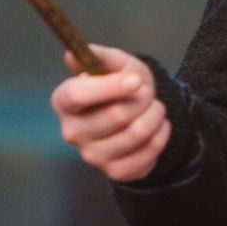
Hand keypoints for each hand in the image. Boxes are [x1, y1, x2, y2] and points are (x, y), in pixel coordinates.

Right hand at [50, 44, 171, 182]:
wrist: (139, 112)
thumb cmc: (123, 84)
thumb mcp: (117, 63)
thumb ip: (100, 57)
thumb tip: (73, 53)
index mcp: (64, 101)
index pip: (76, 95)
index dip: (108, 87)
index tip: (135, 80)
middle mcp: (72, 131)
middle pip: (114, 115)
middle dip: (142, 98)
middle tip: (146, 91)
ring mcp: (91, 155)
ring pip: (136, 133)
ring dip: (155, 115)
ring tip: (155, 107)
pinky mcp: (114, 171)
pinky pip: (148, 152)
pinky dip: (162, 134)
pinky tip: (158, 126)